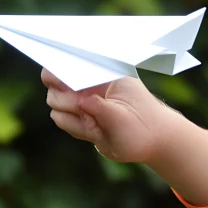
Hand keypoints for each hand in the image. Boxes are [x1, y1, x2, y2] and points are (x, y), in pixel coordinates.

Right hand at [42, 68, 172, 163]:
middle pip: (55, 88)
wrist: (152, 143)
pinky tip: (95, 132)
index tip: (59, 83)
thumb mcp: (123, 117)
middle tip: (83, 109)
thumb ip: (101, 108)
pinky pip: (63, 121)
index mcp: (101, 76)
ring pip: (57, 108)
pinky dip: (75, 128)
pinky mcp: (81, 119)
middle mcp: (89, 87)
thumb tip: (80, 100)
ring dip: (72, 118)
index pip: (68, 64)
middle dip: (66, 101)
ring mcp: (84, 103)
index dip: (57, 73)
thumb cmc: (144, 125)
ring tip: (96, 125)